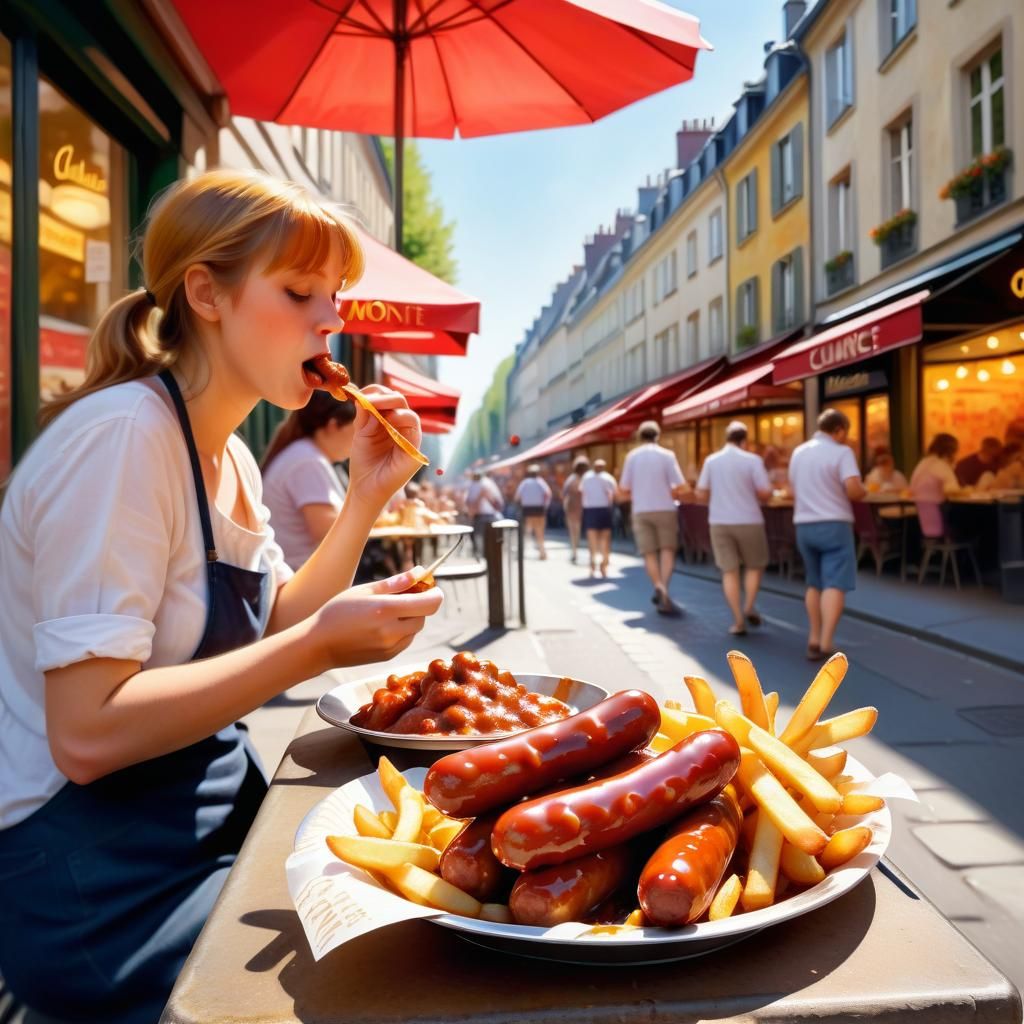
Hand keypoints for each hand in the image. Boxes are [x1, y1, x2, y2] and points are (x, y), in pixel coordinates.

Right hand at [313, 568, 443, 666]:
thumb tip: (420, 571)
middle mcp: (391, 631)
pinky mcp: (388, 657)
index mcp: (385, 610)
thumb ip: (395, 583)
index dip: (435, 593)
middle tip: (404, 593)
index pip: (430, 603)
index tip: (429, 585)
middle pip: (424, 615)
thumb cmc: (337, 612)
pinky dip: (403, 630)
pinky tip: (383, 624)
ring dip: (411, 617)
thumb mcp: (364, 590)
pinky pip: (406, 640)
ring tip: (388, 609)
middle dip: (420, 603)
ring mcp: (391, 647)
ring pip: (416, 629)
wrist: (318, 645)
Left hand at [346, 385, 423, 510]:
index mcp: (390, 422)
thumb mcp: (361, 435)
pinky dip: (400, 419)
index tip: (359, 394)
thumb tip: (365, 398)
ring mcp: (411, 438)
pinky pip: (413, 427)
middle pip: (400, 401)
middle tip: (366, 399)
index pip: (388, 398)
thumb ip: (365, 417)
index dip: (375, 392)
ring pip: (408, 412)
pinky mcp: (415, 450)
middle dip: (382, 397)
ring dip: (390, 405)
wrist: (365, 489)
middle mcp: (402, 428)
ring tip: (372, 407)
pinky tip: (386, 420)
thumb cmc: (364, 464)